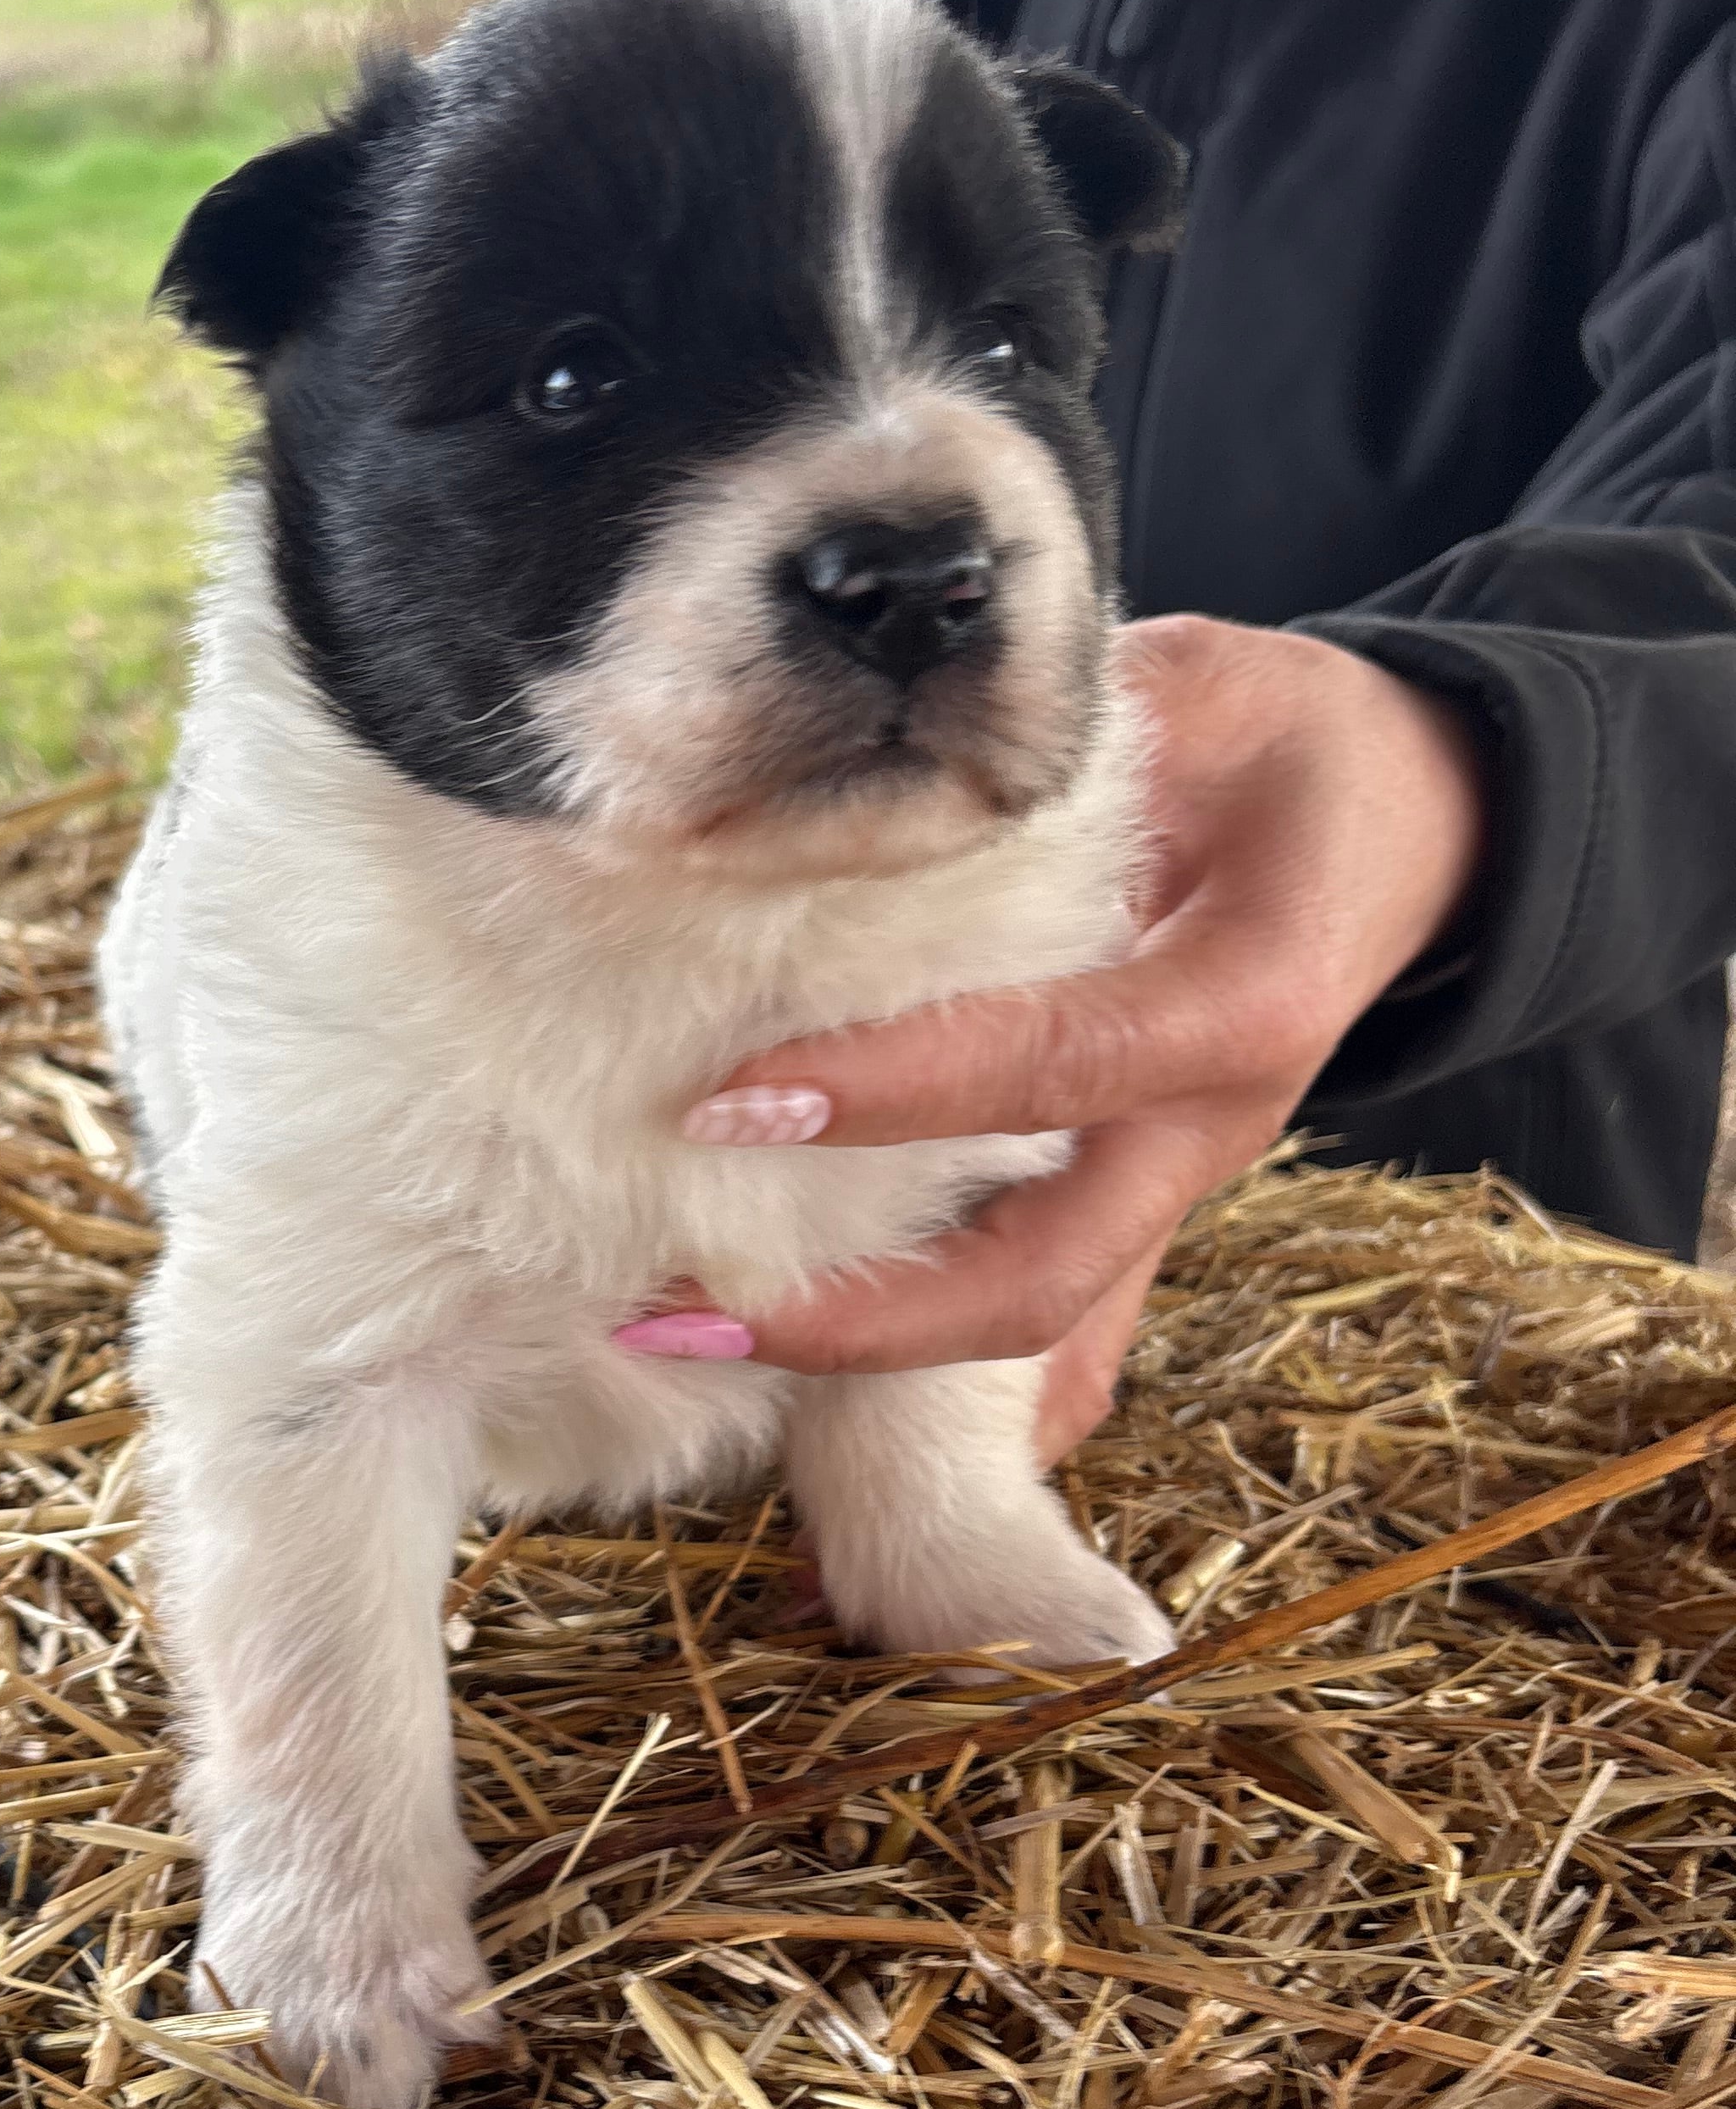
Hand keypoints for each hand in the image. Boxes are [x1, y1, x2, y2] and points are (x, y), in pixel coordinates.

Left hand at [620, 616, 1485, 1450]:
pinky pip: (1046, 1319)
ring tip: (689, 1341)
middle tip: (681, 1303)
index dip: (891, 1091)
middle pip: (1040, 1276)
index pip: (1049, 1063)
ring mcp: (1178, 1185)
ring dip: (865, 1363)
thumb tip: (878, 720)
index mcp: (1241, 997)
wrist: (1426, 828)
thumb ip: (1062, 727)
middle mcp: (1212, 1124)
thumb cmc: (1294, 749)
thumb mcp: (1205, 693)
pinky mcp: (1142, 1204)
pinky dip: (937, 1378)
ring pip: (1035, 1324)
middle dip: (859, 1315)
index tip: (733, 1099)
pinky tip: (805, 1414)